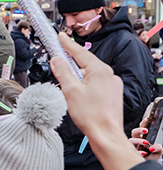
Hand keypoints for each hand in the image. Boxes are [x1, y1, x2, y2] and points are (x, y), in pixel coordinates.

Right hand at [52, 32, 141, 169]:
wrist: (106, 133)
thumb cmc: (90, 114)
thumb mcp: (70, 90)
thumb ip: (63, 72)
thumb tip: (57, 59)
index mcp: (100, 70)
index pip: (80, 53)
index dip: (67, 44)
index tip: (60, 35)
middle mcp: (109, 75)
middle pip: (86, 64)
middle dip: (71, 63)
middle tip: (59, 59)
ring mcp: (113, 85)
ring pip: (91, 75)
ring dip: (78, 77)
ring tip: (68, 87)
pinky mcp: (113, 94)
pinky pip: (97, 84)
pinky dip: (86, 85)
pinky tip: (80, 95)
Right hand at [131, 111, 162, 160]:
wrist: (144, 167)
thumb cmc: (150, 159)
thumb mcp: (158, 152)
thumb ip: (159, 148)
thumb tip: (152, 147)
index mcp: (142, 139)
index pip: (142, 128)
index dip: (144, 123)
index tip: (148, 118)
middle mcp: (136, 142)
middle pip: (134, 132)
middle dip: (139, 130)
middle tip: (146, 131)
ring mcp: (131, 147)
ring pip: (131, 140)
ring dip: (139, 140)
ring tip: (147, 142)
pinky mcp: (129, 154)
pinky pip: (131, 150)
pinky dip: (138, 151)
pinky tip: (144, 153)